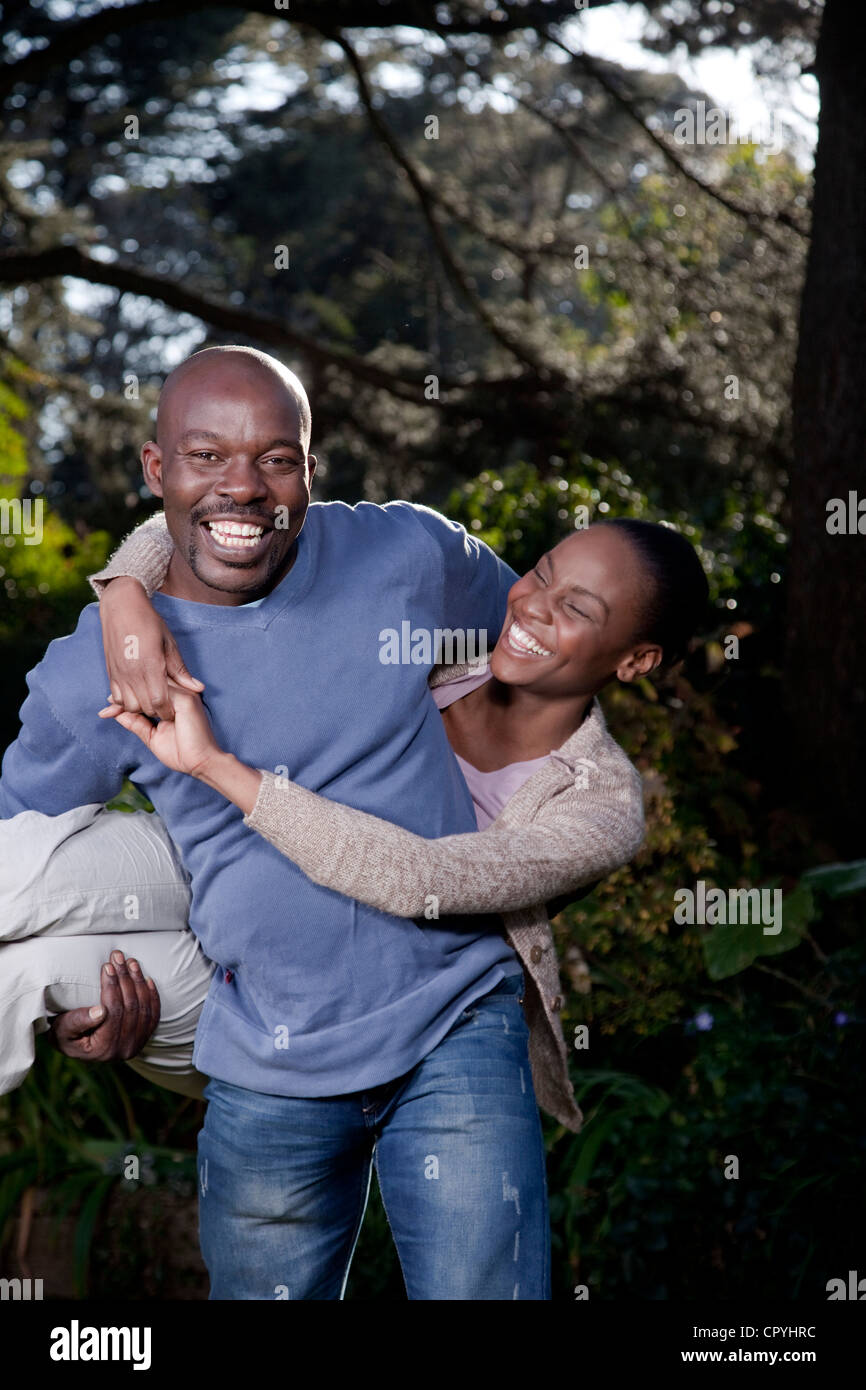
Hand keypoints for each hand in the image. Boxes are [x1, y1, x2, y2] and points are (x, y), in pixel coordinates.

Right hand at [48, 951, 160, 1061]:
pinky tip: (146, 978)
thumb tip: (99, 1012)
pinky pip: (153, 1014)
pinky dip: (152, 995)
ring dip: (138, 982)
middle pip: (130, 1007)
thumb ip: (78, 1021)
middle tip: (118, 956)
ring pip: (143, 1008)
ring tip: (130, 962)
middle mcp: (123, 1049)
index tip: (107, 966)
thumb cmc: (65, 1034)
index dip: (112, 986)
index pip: (113, 1012)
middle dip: (125, 978)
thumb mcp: (62, 1029)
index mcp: (102, 1049)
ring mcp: (137, 1044)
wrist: (76, 1046)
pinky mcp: (144, 1037)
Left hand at [99, 678, 221, 777]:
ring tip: (111, 704)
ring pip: (152, 686)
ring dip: (130, 694)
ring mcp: (185, 694)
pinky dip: (142, 697)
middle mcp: (180, 694)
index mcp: (174, 701)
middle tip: (105, 708)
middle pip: (148, 686)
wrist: (200, 764)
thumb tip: (117, 714)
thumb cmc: (182, 753)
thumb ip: (137, 723)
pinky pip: (159, 692)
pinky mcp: (186, 699)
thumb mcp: (152, 736)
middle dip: (124, 695)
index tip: (107, 706)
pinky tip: (128, 704)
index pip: (148, 691)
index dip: (127, 698)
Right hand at [100, 576, 203, 720]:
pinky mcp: (110, 672)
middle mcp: (132, 672)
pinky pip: (116, 697)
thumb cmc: (148, 621)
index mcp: (150, 665)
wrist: (121, 606)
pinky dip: (126, 701)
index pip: (160, 701)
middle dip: (157, 711)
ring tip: (150, 698)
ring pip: (129, 706)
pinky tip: (136, 692)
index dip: (169, 710)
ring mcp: (119, 674)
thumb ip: (180, 669)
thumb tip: (198, 688)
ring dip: (141, 707)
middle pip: (145, 707)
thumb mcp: (169, 643)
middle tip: (166, 704)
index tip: (174, 708)